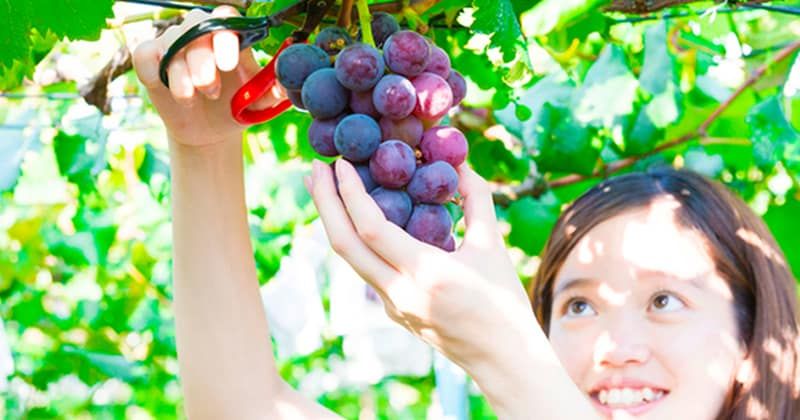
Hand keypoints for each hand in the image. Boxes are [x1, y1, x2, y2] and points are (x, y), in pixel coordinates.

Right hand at [132, 6, 284, 145]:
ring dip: (181, 72)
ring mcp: (174, 45)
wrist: (211, 132)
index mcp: (230, 38)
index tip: (229, 63)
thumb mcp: (259, 104)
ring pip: (170, 42)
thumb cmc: (237, 108)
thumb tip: (286, 84)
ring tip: (193, 98)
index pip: (227, 16)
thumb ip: (274, 92)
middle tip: (210, 88)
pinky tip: (170, 91)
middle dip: (201, 59)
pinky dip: (154, 71)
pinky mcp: (151, 60)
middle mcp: (201, 35)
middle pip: (196, 26)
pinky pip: (144, 54)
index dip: (225, 35)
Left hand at [306, 159, 536, 373]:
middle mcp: (399, 292)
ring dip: (334, 221)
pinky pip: (368, 271)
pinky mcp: (394, 312)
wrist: (503, 360)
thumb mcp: (493, 246)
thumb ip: (477, 200)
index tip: (340, 163)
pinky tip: (360, 219)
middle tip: (315, 168)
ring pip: (351, 259)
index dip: (350, 193)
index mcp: (425, 273)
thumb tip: (460, 163)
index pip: (371, 228)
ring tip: (326, 188)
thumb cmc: (505, 302)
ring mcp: (392, 306)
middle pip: (344, 245)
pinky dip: (358, 241)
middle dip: (324, 203)